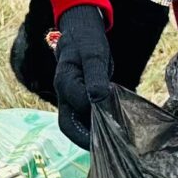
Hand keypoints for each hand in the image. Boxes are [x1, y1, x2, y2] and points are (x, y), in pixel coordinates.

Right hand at [51, 3, 115, 150]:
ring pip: (75, 123)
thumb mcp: (94, 54)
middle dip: (86, 139)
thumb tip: (99, 99)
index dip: (96, 114)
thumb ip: (96, 77)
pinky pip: (81, 117)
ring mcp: (67, 97)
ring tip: (113, 141)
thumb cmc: (87, 40)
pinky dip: (94, 125)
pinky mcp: (74, 98)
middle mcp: (62, 93)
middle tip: (109, 148)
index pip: (79, 105)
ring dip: (91, 134)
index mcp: (64, 81)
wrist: (79, 29)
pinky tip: (111, 127)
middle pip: (68, 125)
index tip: (115, 120)